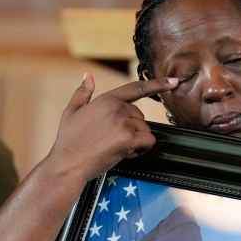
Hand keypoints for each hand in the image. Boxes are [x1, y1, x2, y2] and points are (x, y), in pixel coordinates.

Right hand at [47, 74, 178, 182]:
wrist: (67, 164)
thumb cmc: (68, 141)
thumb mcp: (71, 112)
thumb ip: (83, 93)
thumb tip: (88, 76)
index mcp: (106, 99)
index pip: (136, 88)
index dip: (157, 84)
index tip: (173, 82)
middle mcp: (117, 108)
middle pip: (140, 116)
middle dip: (131, 129)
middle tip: (111, 141)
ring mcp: (123, 122)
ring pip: (144, 129)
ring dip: (135, 140)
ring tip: (114, 147)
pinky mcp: (128, 137)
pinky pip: (148, 141)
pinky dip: (141, 148)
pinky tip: (125, 152)